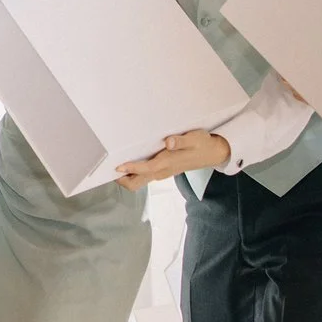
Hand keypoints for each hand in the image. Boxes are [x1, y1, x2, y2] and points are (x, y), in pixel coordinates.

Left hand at [115, 129, 231, 188]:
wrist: (213, 153)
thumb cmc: (202, 144)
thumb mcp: (195, 138)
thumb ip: (181, 140)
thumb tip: (169, 142)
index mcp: (167, 163)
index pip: (145, 169)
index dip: (130, 169)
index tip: (117, 166)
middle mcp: (162, 171)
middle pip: (136, 183)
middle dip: (122, 179)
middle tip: (108, 169)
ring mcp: (161, 173)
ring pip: (139, 181)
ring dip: (126, 176)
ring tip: (113, 165)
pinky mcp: (162, 171)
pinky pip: (143, 176)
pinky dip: (133, 173)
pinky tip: (129, 162)